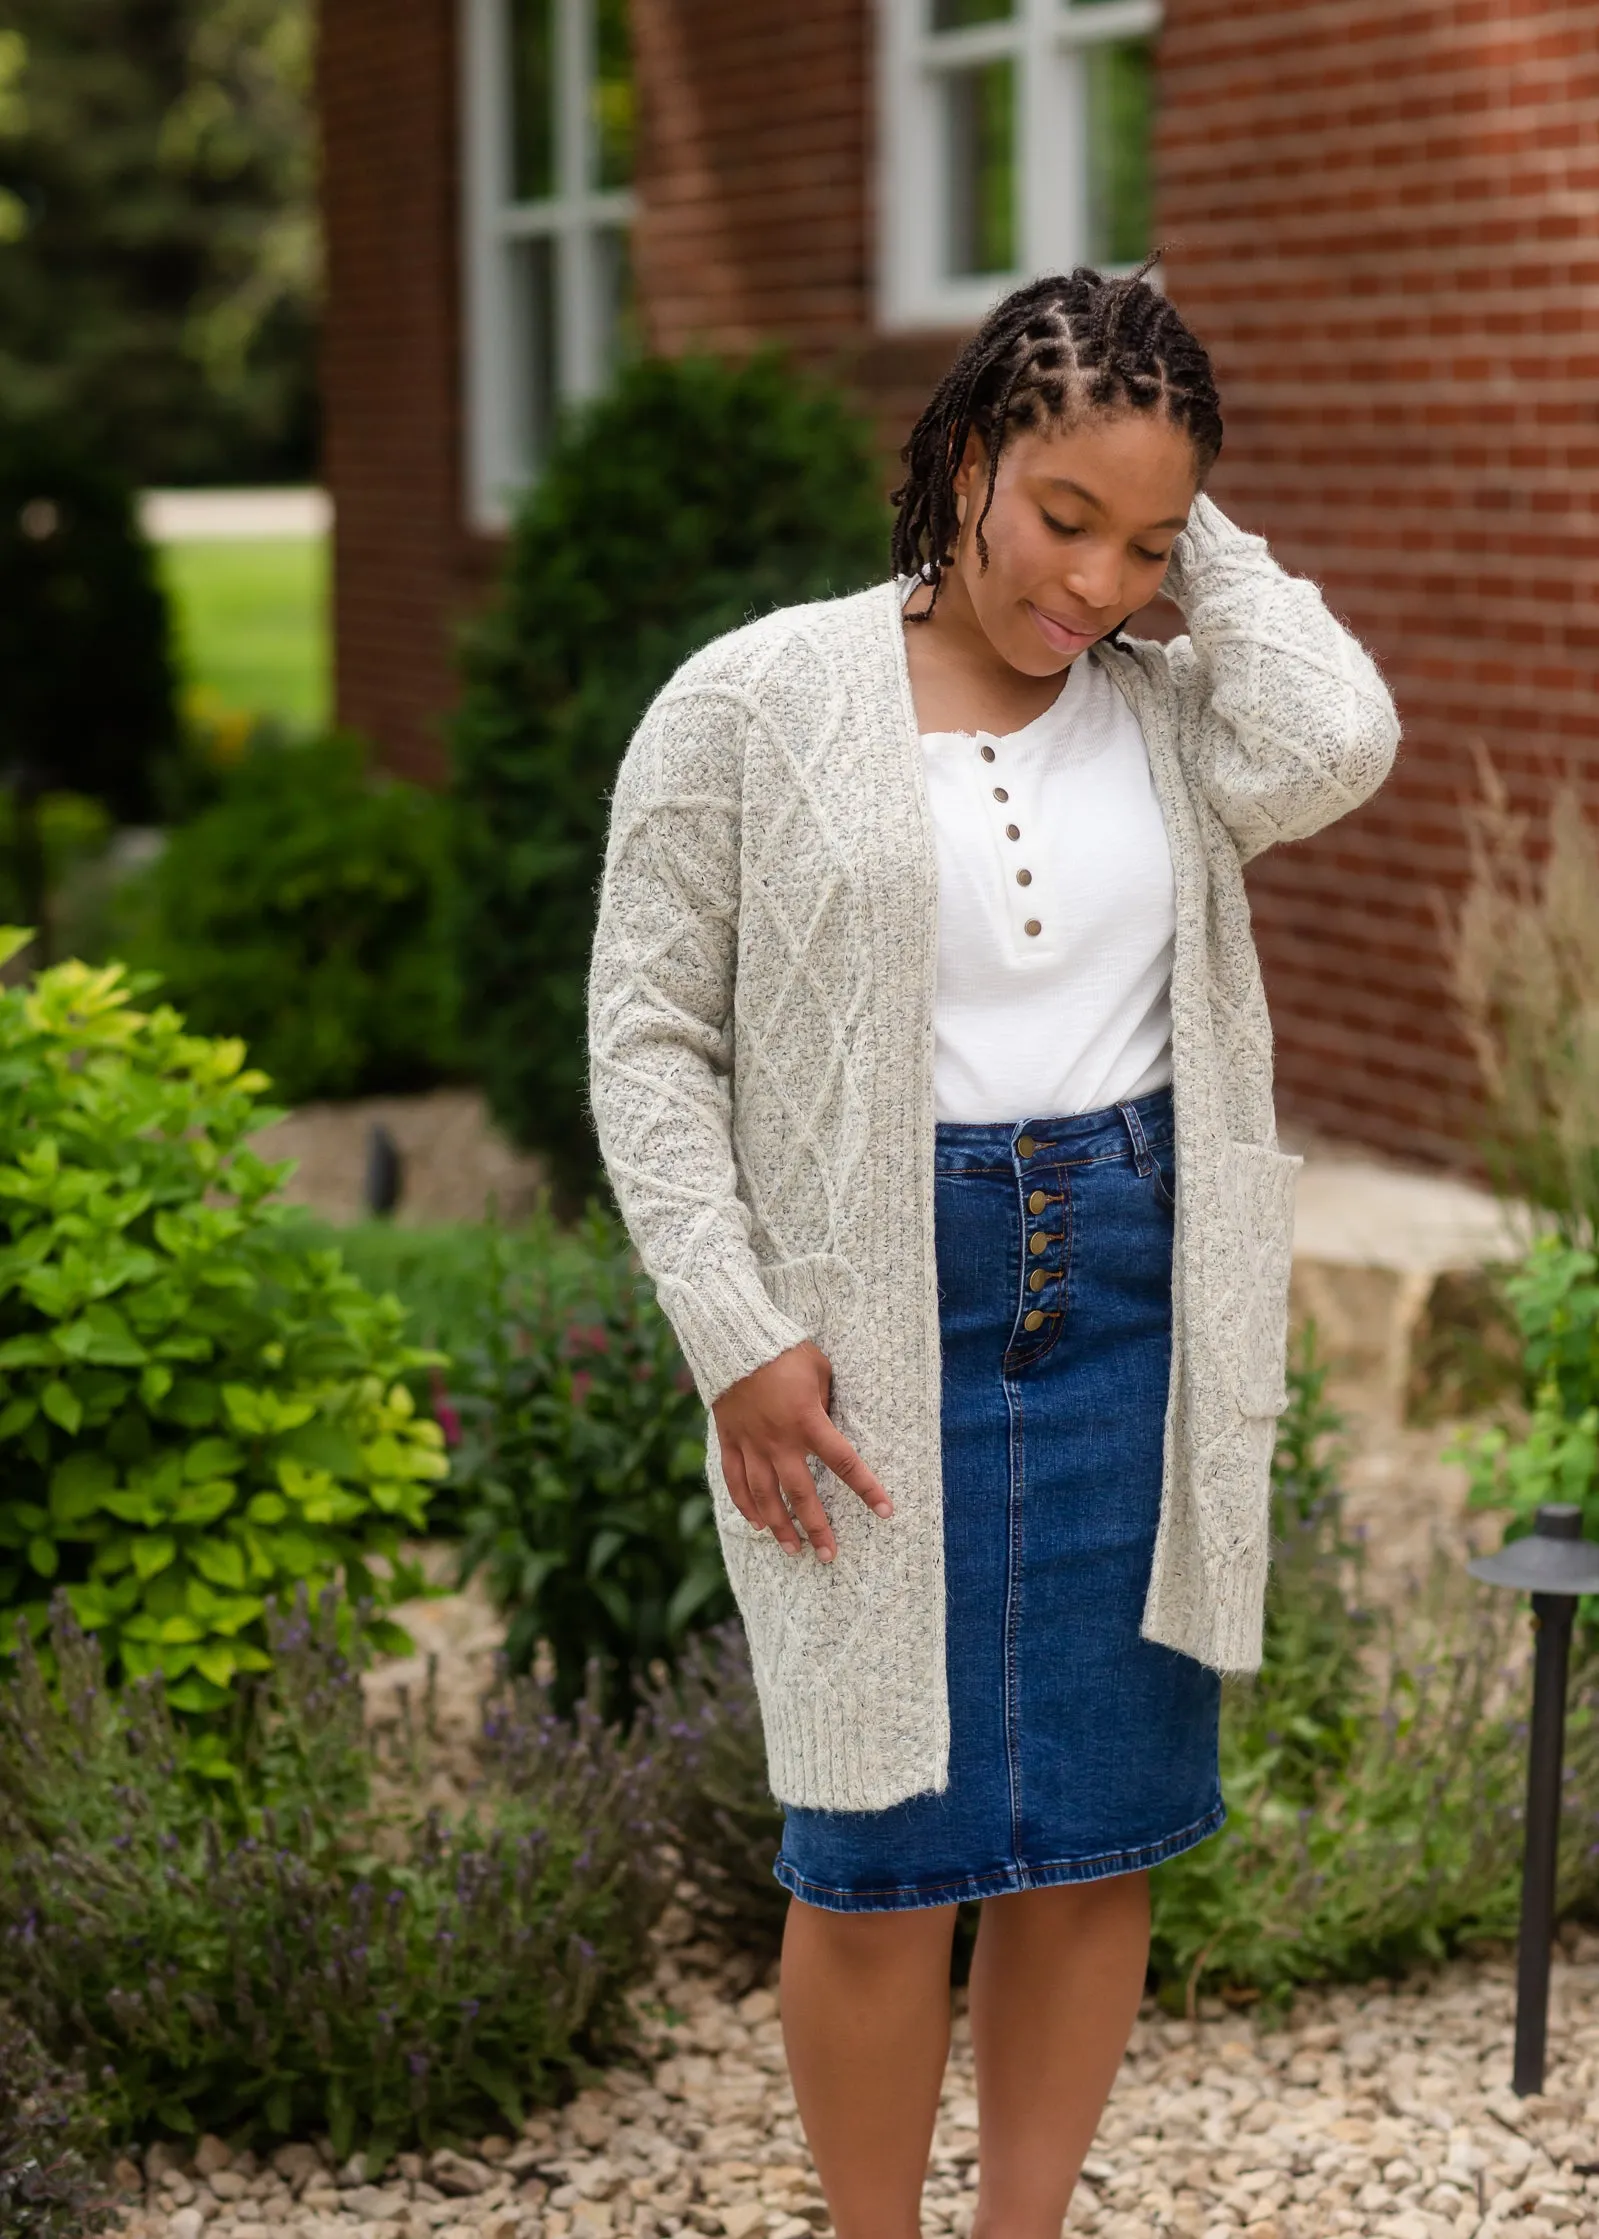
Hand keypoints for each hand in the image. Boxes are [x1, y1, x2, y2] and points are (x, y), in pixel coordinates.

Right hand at [711, 1341, 892, 1561]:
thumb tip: (832, 1421)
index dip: (866, 1488)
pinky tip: (756, 1524)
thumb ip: (827, 1401)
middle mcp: (779, 1439)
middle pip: (801, 1493)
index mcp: (808, 1420)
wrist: (733, 1339)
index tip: (885, 1511)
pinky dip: (745, 1504)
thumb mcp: (819, 1369)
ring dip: (779, 1526)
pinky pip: (735, 1480)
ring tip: (793, 1549)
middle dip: (817, 1527)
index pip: (844, 1461)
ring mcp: (751, 1443)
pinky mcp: (730, 1440)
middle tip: (828, 1555)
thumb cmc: (784, 1350)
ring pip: (765, 1496)